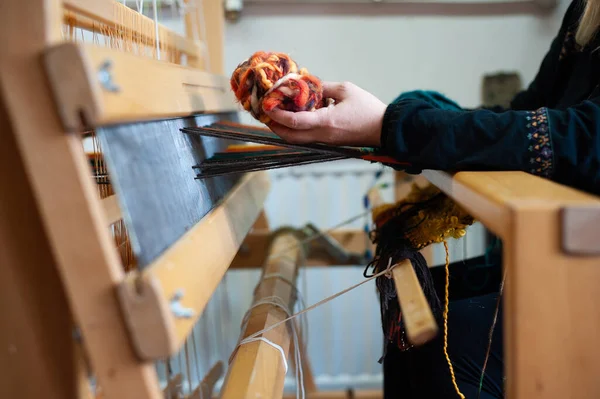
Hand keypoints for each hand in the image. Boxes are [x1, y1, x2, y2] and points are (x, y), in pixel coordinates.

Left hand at [264, 81, 386, 146]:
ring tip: (277, 115)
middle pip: (290, 137)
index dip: (277, 115)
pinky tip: (296, 117)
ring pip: (297, 140)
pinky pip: (307, 138)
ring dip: (284, 129)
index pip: (294, 121)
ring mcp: (325, 141)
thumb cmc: (368, 109)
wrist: (385, 129)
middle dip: (275, 126)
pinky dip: (296, 130)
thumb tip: (307, 85)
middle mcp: (322, 135)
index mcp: (326, 122)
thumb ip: (323, 87)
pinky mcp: (329, 142)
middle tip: (266, 113)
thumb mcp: (345, 90)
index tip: (267, 105)